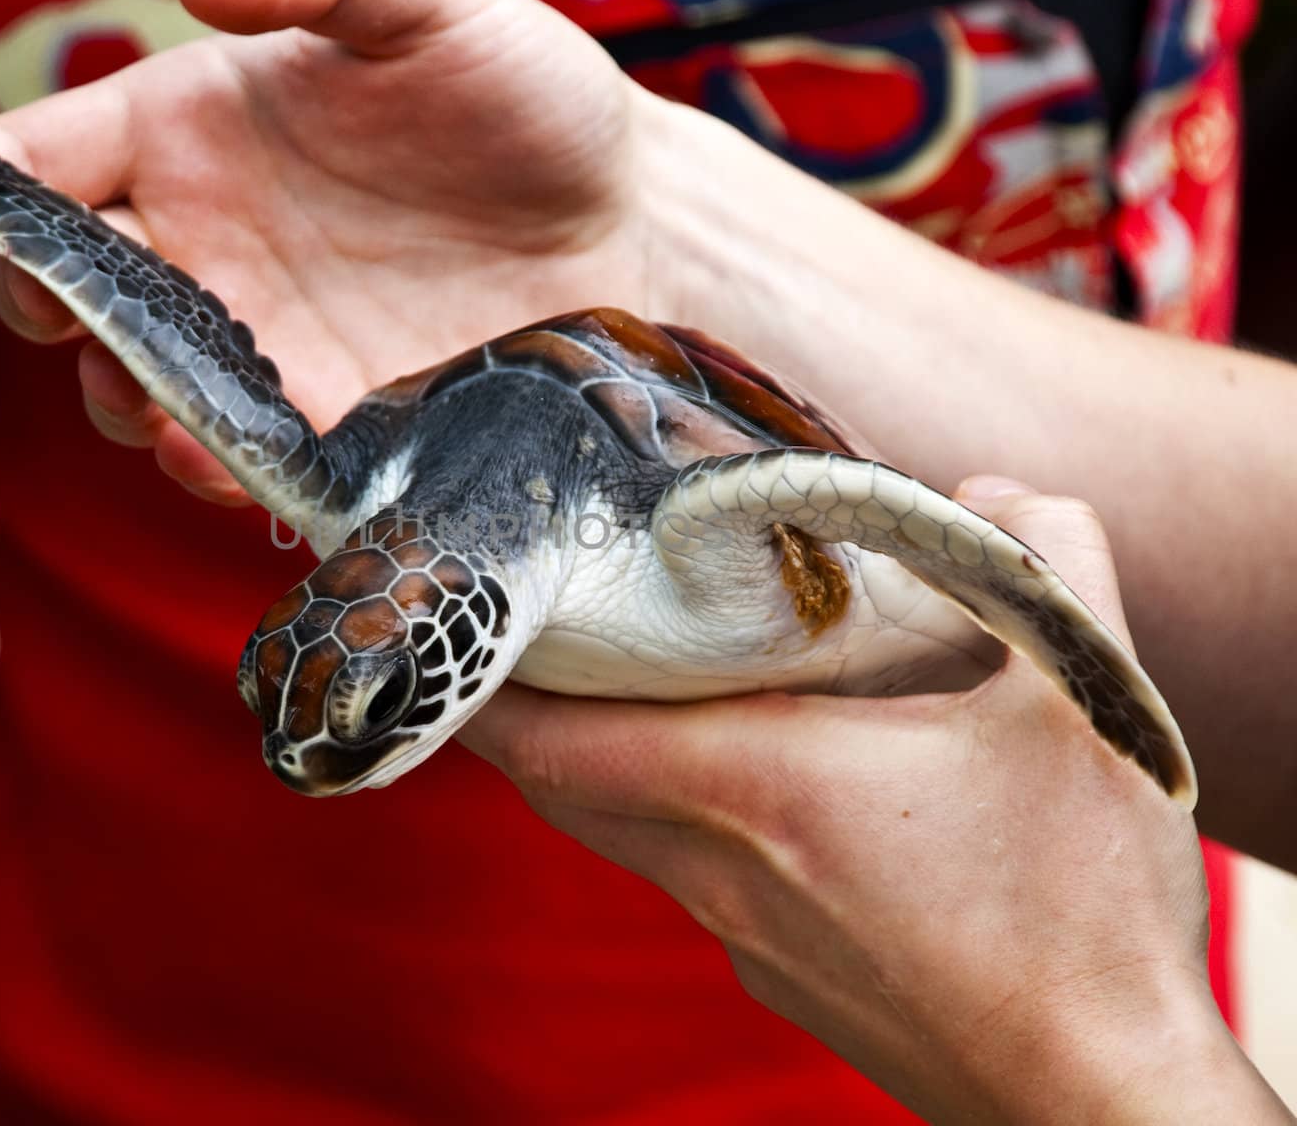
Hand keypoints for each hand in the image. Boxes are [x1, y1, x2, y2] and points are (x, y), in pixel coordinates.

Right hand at [0, 0, 651, 503]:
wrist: (626, 224)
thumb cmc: (525, 97)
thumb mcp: (433, 3)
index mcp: (196, 128)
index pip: (46, 155)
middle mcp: (206, 239)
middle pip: (68, 286)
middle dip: (35, 303)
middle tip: (55, 306)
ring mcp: (259, 338)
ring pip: (137, 383)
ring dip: (120, 399)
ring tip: (153, 404)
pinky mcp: (323, 420)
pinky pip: (236, 451)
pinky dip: (210, 462)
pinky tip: (219, 458)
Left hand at [461, 479, 1290, 1123]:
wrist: (1101, 1103)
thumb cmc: (1085, 914)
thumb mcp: (1086, 710)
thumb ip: (1044, 566)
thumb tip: (989, 498)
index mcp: (761, 786)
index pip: (555, 740)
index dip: (488, 688)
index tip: (462, 631)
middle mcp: (722, 869)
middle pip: (564, 786)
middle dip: (530, 714)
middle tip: (536, 636)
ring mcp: (743, 938)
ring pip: (625, 834)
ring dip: (604, 764)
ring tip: (631, 690)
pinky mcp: (782, 980)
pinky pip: (690, 883)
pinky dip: (675, 821)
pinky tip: (749, 790)